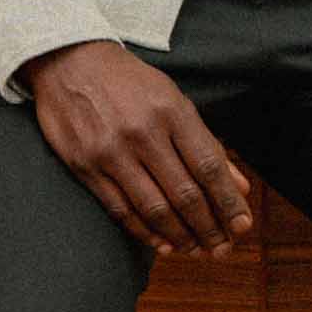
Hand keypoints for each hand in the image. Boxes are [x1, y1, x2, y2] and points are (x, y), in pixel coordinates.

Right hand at [16, 40, 253, 257]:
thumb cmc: (128, 82)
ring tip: (195, 250)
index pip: (209, 166)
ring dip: (180, 236)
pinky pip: (121, 210)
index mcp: (171, 111)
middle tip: (221, 248)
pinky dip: (144, 232)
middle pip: (185, 194)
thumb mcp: (173, 99)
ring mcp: (111, 152)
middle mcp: (143, 133)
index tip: (243, 226)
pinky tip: (161, 243)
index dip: (229, 202)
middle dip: (208, 228)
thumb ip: (207, 143)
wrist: (69, 61)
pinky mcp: (85, 166)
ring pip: (154, 208)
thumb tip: (238, 185)